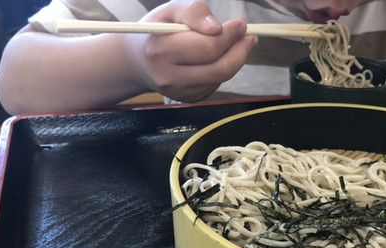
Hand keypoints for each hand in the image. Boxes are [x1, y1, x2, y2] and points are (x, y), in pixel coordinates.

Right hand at [123, 0, 257, 101]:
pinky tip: (216, 58)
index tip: (241, 24)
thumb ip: (194, 12)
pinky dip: (222, 70)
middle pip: (220, 68)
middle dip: (240, 50)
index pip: (207, 47)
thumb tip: (217, 28)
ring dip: (234, 59)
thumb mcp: (170, 11)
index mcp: (161, 50)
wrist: (137, 61)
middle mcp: (169, 77)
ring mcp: (179, 92)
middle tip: (249, 37)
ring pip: (221, 78)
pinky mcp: (188, 99)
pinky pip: (215, 84)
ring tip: (236, 44)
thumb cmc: (157, 30)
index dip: (230, 36)